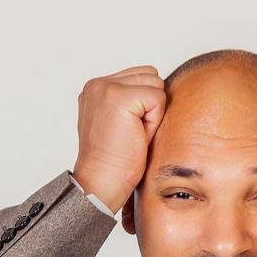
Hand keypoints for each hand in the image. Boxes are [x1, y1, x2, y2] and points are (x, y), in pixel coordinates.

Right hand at [72, 65, 165, 214]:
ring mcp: (105, 87)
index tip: (128, 129)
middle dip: (150, 106)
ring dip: (152, 112)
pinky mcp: (118, 96)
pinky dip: (154, 120)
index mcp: (96, 88)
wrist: (103, 181)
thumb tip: (160, 88)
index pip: (141, 75)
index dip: (145, 104)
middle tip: (133, 132)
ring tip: (134, 133)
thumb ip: (132, 101)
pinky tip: (136, 135)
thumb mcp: (122, 122)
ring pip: (155, 84)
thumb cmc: (116, 160)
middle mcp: (97, 84)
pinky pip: (158, 97)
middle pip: (150, 75)